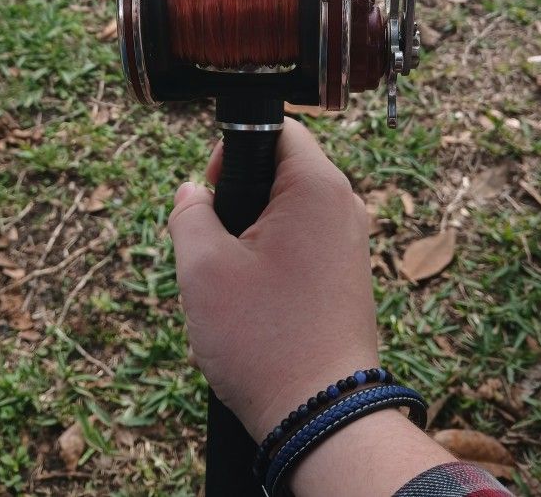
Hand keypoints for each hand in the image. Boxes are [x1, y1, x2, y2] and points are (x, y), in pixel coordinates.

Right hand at [168, 117, 378, 442]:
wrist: (322, 415)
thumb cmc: (265, 339)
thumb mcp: (202, 267)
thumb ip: (189, 212)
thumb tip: (191, 193)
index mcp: (317, 187)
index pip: (278, 125)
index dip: (234, 148)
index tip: (215, 191)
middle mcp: (344, 205)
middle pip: (281, 168)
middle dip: (240, 196)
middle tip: (217, 242)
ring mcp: (351, 241)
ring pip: (288, 208)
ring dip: (253, 232)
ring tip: (234, 278)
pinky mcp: (349, 273)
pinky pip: (303, 240)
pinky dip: (273, 256)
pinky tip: (256, 298)